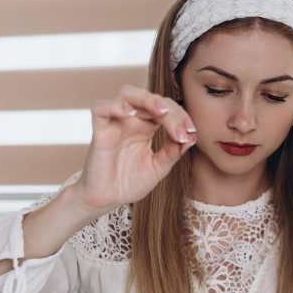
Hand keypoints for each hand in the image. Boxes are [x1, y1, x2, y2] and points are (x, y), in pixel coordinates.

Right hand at [72, 85, 198, 214]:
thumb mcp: (159, 167)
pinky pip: (101, 108)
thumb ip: (173, 152)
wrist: (108, 199)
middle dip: (170, 109)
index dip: (181, 116)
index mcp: (147, 127)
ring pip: (127, 93)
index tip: (192, 133)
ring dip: (147, 99)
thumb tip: (193, 137)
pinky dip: (115, 106)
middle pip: (151, 98)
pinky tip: (130, 113)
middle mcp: (131, 121)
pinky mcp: (99, 130)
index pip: (166, 109)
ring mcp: (115, 123)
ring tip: (162, 112)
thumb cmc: (130, 183)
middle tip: (183, 128)